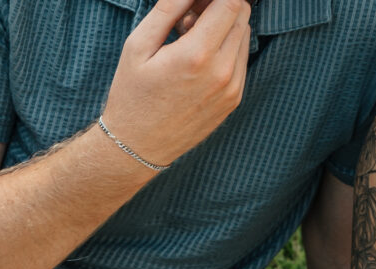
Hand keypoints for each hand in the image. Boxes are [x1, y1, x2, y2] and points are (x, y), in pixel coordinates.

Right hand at [101, 0, 251, 168]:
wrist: (137, 148)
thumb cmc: (132, 95)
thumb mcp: (139, 45)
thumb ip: (168, 8)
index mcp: (197, 55)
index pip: (231, 3)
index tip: (196, 1)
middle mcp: (222, 72)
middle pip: (242, 16)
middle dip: (219, 5)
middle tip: (190, 14)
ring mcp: (232, 88)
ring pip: (243, 36)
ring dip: (223, 26)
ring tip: (190, 38)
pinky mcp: (234, 100)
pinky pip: (240, 59)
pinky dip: (225, 48)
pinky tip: (198, 59)